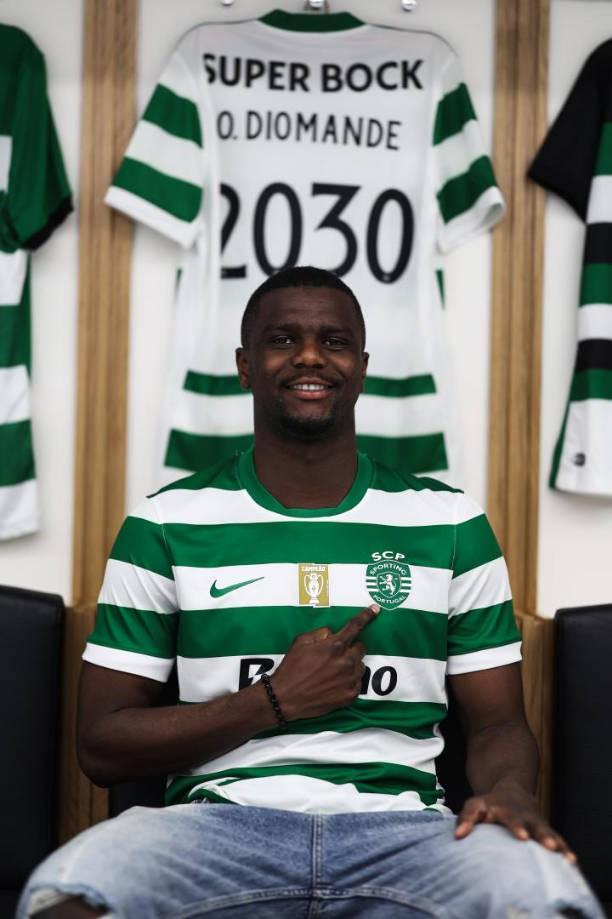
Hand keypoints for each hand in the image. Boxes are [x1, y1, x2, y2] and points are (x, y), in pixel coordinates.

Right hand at [270, 604, 379, 720]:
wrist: (285, 698)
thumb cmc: (292, 668)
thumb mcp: (301, 641)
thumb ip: (321, 633)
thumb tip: (332, 633)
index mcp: (335, 645)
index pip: (355, 626)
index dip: (366, 616)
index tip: (375, 609)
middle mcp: (346, 661)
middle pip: (361, 647)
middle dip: (350, 648)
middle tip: (335, 656)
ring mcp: (350, 679)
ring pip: (360, 665)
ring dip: (351, 665)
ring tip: (333, 673)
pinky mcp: (351, 695)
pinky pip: (358, 682)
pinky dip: (349, 681)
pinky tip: (334, 684)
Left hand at [455, 781, 576, 862]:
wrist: (512, 792)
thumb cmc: (490, 804)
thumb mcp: (476, 804)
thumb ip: (466, 817)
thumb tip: (458, 836)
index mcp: (506, 809)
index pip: (510, 817)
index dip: (517, 826)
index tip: (523, 836)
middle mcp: (524, 815)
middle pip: (534, 824)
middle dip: (542, 835)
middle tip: (549, 845)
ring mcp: (536, 823)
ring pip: (548, 832)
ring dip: (556, 843)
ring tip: (564, 855)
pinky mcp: (545, 831)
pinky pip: (556, 840)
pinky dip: (564, 849)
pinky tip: (572, 862)